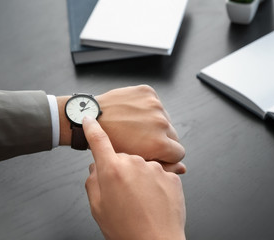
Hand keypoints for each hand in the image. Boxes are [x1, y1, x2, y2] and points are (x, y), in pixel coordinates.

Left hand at [58, 85, 185, 173]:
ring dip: (155, 123)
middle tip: (143, 139)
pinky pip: (156, 103)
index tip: (155, 152)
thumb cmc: (110, 144)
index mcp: (159, 144)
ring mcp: (155, 105)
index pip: (179, 152)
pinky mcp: (148, 92)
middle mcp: (161, 123)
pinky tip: (134, 114)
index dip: (166, 155)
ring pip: (165, 118)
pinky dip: (148, 108)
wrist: (91, 118)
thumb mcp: (136, 162)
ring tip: (136, 126)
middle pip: (173, 135)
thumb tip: (183, 169)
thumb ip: (162, 167)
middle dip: (161, 139)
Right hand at [83, 117, 185, 239]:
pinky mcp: (171, 175)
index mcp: (112, 170)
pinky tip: (154, 201)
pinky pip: (159, 174)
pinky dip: (155, 184)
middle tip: (122, 193)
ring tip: (140, 201)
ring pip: (142, 166)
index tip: (89, 119)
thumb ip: (93, 182)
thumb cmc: (125, 229)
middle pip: (123, 158)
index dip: (92, 128)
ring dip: (140, 178)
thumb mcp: (98, 208)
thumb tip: (95, 168)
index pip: (98, 141)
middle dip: (121, 170)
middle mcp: (134, 163)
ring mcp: (155, 168)